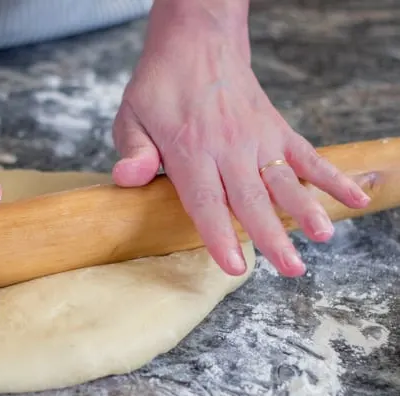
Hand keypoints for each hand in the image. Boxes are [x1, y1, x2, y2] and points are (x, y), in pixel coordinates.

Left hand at [111, 22, 369, 276]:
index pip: (205, 200)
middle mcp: (228, 147)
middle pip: (251, 199)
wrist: (196, 42)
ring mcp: (257, 137)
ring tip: (322, 236)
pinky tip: (353, 198)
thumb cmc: (161, 85)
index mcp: (190, 149)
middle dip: (271, 235)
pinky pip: (308, 155)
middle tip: (289, 269)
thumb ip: (134, 151)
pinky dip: (331, 177)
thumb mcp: (132, 115)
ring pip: (284, 180)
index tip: (234, 265)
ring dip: (306, 208)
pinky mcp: (276, 129)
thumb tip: (128, 178)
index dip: (220, 235)